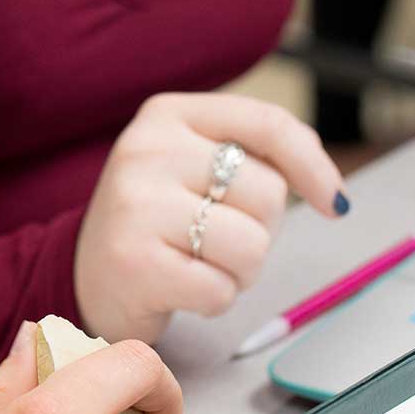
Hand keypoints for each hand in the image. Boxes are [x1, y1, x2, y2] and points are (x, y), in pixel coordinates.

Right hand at [73, 92, 346, 343]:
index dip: (313, 165)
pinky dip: (215, 299)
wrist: (81, 275)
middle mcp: (148, 150)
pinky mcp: (134, 263)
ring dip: (241, 270)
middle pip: (268, 192)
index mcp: (168, 114)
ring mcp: (136, 205)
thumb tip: (331, 192)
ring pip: (252, 245)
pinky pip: (220, 289)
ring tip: (202, 264)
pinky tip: (181, 288)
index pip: (267, 124)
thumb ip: (255, 158)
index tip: (333, 204)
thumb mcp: (193, 166)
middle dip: (261, 228)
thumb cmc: (157, 222)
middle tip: (218, 239)